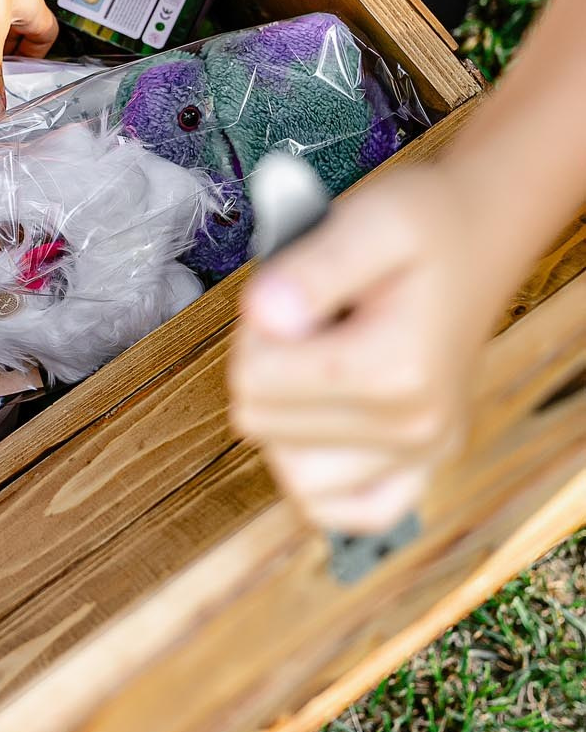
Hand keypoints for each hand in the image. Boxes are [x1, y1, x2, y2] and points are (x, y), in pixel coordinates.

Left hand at [228, 164, 505, 533]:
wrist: (477, 238)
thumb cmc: (424, 226)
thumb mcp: (369, 219)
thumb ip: (310, 267)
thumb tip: (263, 316)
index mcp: (396, 369)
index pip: (254, 379)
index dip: (254, 331)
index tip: (289, 298)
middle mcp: (415, 428)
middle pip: (262, 424)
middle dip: (265, 367)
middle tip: (305, 322)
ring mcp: (421, 455)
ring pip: (291, 473)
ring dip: (285, 418)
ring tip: (318, 362)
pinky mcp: (420, 469)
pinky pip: (343, 512)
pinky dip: (317, 479)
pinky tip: (321, 430)